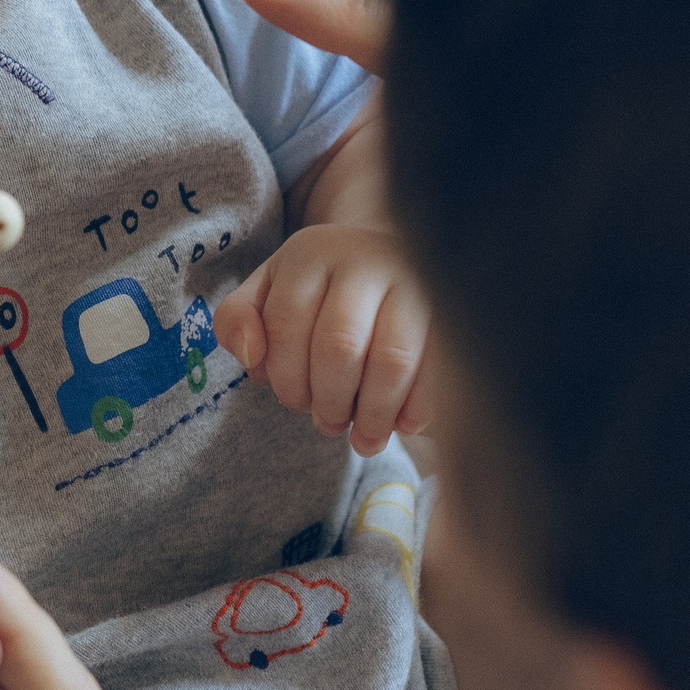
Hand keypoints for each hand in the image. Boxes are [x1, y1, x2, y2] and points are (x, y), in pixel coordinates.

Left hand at [213, 223, 431, 455]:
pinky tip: (404, 425)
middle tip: (328, 423)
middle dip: (329, 399)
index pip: (285, 322)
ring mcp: (414, 283)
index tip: (295, 402)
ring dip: (373, 413)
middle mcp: (364, 260)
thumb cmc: (320, 290)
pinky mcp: (451, 312)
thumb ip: (237, 321)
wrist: (391, 258)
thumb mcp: (268, 291)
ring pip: (391, 361)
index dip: (286, 376)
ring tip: (364, 436)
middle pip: (339, 345)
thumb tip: (253, 357)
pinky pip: (439, 371)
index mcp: (312, 253)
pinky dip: (419, 409)